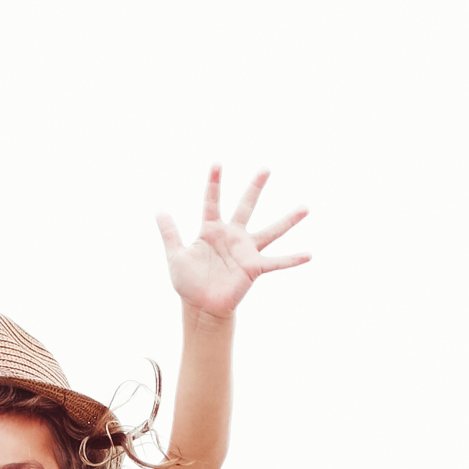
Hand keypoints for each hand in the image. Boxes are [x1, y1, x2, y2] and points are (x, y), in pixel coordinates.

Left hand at [155, 165, 308, 318]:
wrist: (201, 306)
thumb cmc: (188, 282)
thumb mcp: (176, 256)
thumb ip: (170, 233)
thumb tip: (159, 210)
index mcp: (211, 230)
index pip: (212, 201)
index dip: (214, 183)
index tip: (217, 162)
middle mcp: (232, 235)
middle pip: (246, 206)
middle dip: (255, 187)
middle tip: (266, 168)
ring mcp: (246, 251)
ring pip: (271, 231)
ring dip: (288, 220)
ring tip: (305, 207)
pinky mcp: (254, 268)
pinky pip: (277, 262)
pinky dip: (293, 259)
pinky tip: (309, 254)